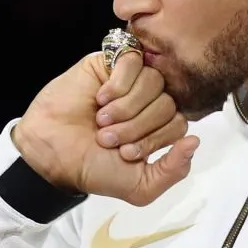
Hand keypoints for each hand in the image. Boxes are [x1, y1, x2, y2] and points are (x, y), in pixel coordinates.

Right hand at [12, 51, 199, 205]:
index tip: (126, 154)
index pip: (179, 123)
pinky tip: (100, 98)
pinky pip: (134, 61)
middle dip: (137, 127)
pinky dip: (118, 85)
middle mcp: (149, 102)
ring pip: (153, 82)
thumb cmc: (93, 168)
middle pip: (167, 103)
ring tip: (101, 120)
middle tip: (108, 138)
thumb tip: (195, 141)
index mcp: (159, 127)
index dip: (155, 139)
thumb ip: (173, 171)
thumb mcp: (139, 186)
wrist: (52, 153)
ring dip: (126, 108)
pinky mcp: (111, 62)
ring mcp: (132, 81)